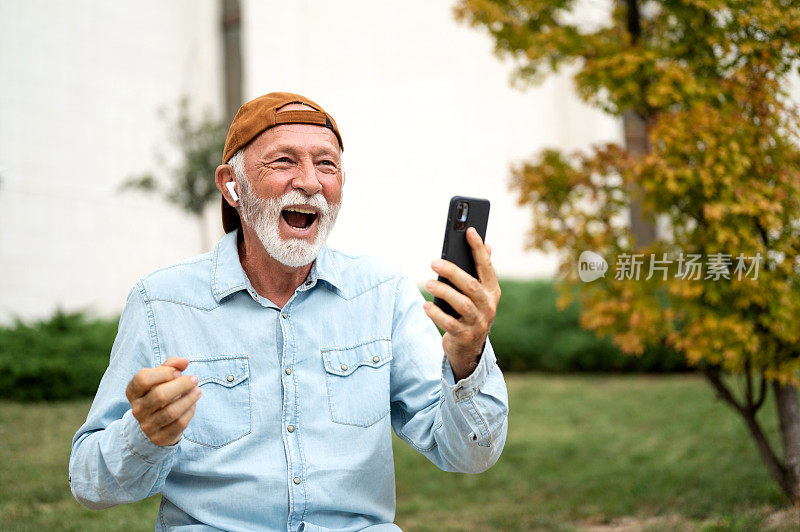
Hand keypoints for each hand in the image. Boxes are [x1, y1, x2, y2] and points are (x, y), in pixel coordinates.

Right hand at [125, 356, 200, 446]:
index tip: (178, 372)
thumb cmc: (158, 393)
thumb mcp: (160, 378)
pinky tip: (193, 404)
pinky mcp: (159, 437)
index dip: (163, 373)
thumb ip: (171, 366)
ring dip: (189, 399)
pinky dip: (189, 412)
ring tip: (198, 391)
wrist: (154, 424)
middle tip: (194, 379)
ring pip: (171, 412)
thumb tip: (184, 362)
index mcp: (133, 392)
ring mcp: (147, 425)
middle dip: (181, 385)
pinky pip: (179, 424)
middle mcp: (137, 409)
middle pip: (159, 395)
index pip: (142, 379)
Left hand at [423, 227, 500, 380]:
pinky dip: (436, 314)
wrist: (469, 349)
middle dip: (453, 272)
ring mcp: (478, 323)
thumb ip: (481, 271)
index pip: (486, 266)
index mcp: (492, 291)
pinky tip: (426, 305)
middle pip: (471, 285)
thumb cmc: (470, 313)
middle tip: (434, 262)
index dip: (478, 249)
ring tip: (429, 282)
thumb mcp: (479, 294)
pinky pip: (449, 324)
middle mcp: (488, 306)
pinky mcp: (464, 336)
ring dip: (443, 291)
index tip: (470, 231)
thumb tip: (488, 245)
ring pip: (461, 304)